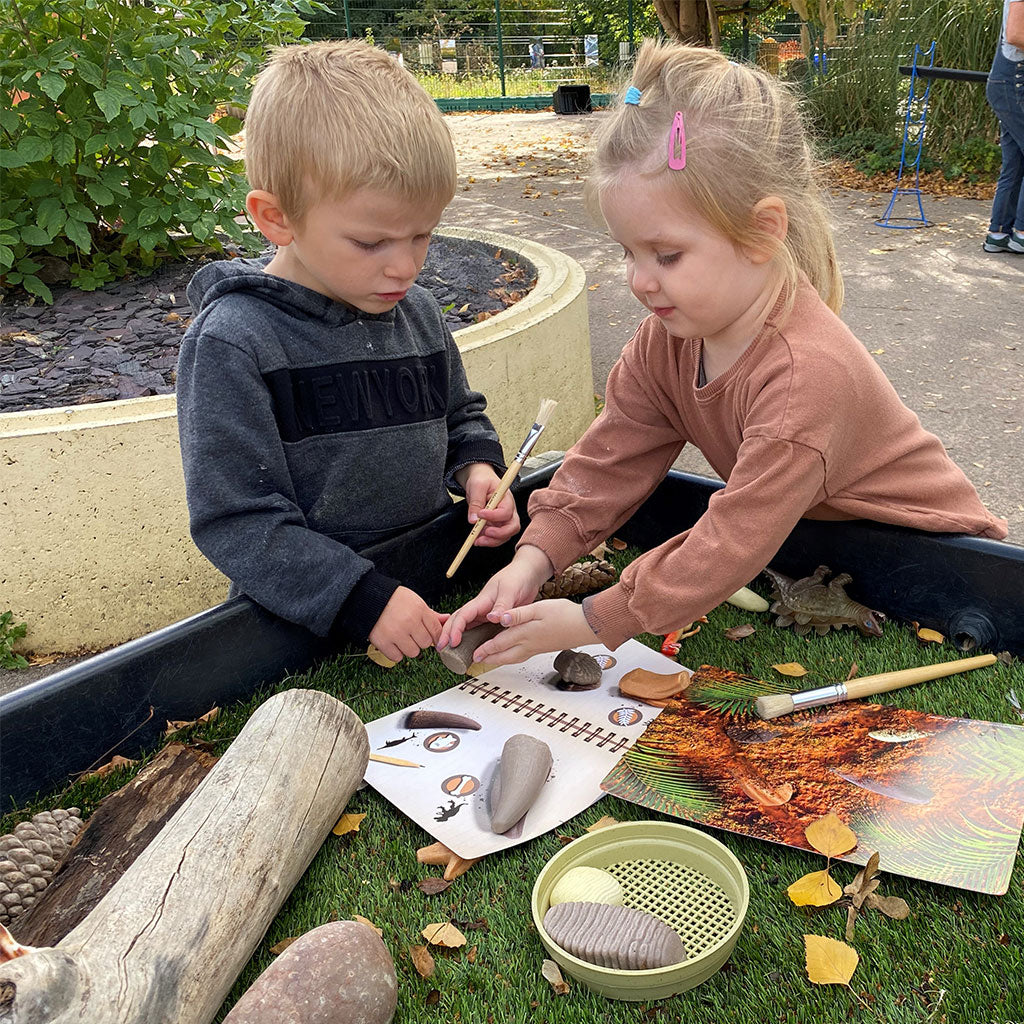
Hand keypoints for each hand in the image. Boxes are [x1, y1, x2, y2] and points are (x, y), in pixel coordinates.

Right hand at [369, 586, 445, 663]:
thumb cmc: (394, 599)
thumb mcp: (415, 601)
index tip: (432, 638)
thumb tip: (446, 620)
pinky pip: (397, 658)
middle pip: (426, 643)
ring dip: (409, 648)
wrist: (369, 597)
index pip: (436, 630)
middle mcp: (409, 622)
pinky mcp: (383, 642)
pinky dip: (396, 653)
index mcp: (419, 610)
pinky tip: (393, 643)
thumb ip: (431, 614)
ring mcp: (396, 633)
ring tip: (402, 638)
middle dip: (421, 640)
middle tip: (412, 634)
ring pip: (413, 653)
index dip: (436, 636)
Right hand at [437, 545, 552, 650]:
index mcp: (482, 600)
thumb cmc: (518, 577)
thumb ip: (502, 605)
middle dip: (446, 633)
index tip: (453, 642)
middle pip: (457, 620)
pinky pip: (477, 629)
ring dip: (455, 636)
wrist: (527, 573)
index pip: (463, 615)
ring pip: (465, 626)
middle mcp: (480, 607)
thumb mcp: (510, 590)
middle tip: (441, 649)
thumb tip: (492, 618)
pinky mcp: (492, 618)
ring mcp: (485, 613)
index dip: (455, 629)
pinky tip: (468, 648)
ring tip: (449, 651)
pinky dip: (470, 638)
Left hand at [458, 464, 519, 546]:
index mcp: (507, 498)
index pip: (506, 511)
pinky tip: (477, 538)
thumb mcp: (477, 486)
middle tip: (485, 533)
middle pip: (512, 527)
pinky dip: (488, 540)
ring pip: (505, 535)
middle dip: (499, 534)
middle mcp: (509, 510)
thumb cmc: (482, 479)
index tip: (480, 514)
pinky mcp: (497, 525)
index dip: (494, 516)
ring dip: (492, 541)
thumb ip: (476, 502)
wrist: (480, 479)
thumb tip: (473, 520)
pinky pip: (496, 537)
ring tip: (477, 540)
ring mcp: (503, 519)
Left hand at [470, 599, 598, 666]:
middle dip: (489, 658)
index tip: (474, 653)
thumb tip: (499, 619)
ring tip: (489, 660)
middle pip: (504, 654)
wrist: (584, 626)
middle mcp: (529, 644)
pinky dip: (511, 657)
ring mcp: (536, 648)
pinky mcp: (542, 648)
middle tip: (476, 661)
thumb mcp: (539, 608)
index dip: (486, 648)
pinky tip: (511, 654)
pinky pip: (521, 656)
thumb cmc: (564, 614)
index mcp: (525, 633)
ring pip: (513, 658)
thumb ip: (518, 614)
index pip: (500, 642)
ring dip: (499, 660)